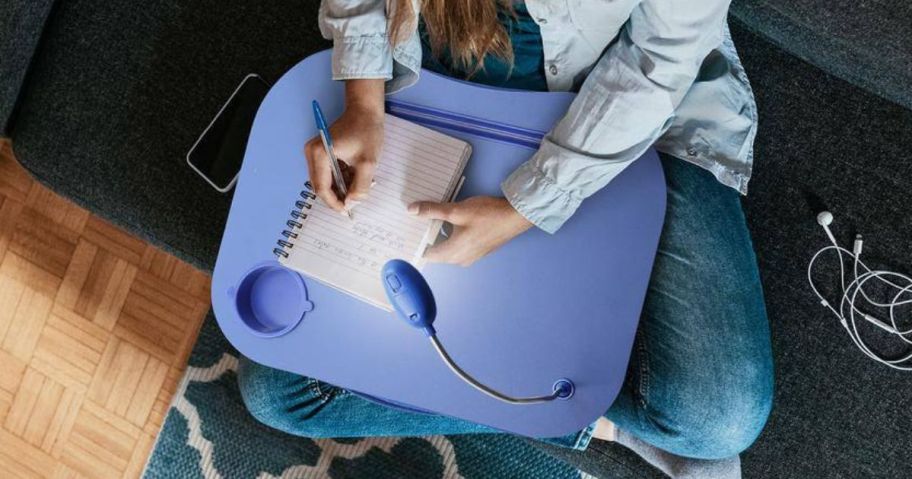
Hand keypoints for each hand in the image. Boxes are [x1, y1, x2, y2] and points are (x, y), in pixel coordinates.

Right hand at [304, 79, 384, 211]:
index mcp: (319, 154)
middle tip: (354, 203)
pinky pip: (328, 173)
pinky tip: (355, 178)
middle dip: (337, 196)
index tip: (347, 211)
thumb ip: (360, 187)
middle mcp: (312, 153)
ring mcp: (315, 152)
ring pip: (325, 181)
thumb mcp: (368, 163)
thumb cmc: (367, 131)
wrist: (365, 110)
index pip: (322, 188)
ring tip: (359, 187)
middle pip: (320, 186)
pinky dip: (341, 179)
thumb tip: (352, 203)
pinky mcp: (321, 152)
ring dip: (341, 188)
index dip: (334, 203)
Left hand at [409, 196, 532, 265]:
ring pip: (449, 248)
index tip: (412, 229)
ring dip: (442, 235)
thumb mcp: (456, 210)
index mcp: (453, 253)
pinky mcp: (479, 251)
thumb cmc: (487, 214)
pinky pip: (460, 246)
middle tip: (422, 219)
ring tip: (437, 217)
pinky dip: (454, 236)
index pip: (427, 254)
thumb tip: (411, 210)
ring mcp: (471, 257)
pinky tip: (455, 221)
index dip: (418, 242)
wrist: (515, 216)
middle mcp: (460, 259)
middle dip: (429, 236)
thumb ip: (433, 211)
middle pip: (437, 251)